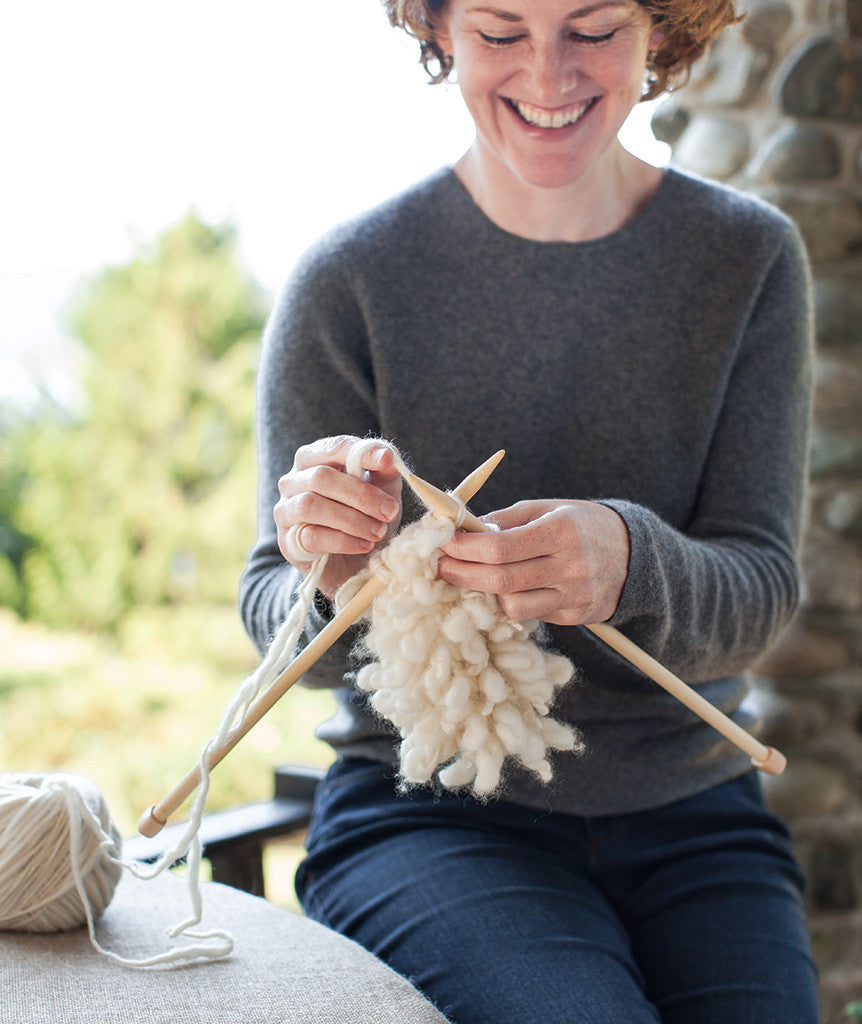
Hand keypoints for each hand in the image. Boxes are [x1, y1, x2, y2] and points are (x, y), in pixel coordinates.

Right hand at [274, 435, 402, 597]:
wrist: (354, 563)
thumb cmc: (366, 517)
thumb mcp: (383, 491)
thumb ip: (385, 471)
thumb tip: (387, 456)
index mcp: (315, 459)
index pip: (332, 447)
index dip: (359, 452)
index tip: (387, 460)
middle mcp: (293, 481)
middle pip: (321, 477)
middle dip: (361, 494)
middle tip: (390, 511)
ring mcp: (285, 510)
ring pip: (311, 505)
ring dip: (352, 519)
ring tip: (379, 532)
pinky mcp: (287, 541)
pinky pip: (311, 536)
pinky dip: (343, 541)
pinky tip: (365, 545)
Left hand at [436, 500, 629, 625]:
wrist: (632, 553)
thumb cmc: (580, 524)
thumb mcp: (547, 508)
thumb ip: (505, 519)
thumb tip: (462, 530)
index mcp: (561, 531)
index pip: (501, 546)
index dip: (465, 548)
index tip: (443, 544)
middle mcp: (571, 566)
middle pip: (501, 580)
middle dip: (462, 574)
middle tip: (441, 566)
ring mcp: (575, 596)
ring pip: (513, 606)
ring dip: (483, 593)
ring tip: (470, 578)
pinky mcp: (575, 616)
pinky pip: (530, 614)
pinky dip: (508, 602)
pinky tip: (501, 589)